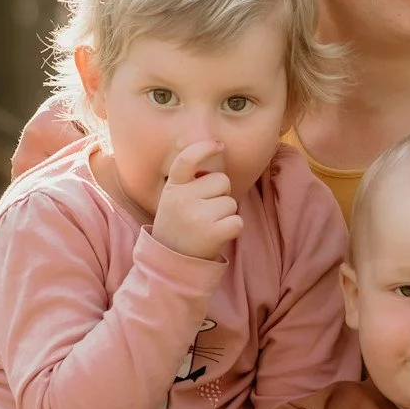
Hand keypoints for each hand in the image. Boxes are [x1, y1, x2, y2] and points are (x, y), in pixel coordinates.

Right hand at [151, 140, 242, 260]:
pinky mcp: (211, 233)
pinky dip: (233, 228)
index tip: (219, 145)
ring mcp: (196, 216)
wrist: (172, 263)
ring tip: (208, 226)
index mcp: (172, 188)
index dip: (203, 148)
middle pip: (221, 181)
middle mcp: (181, 199)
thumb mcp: (173, 200)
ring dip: (226, 214)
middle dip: (220, 195)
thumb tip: (216, 157)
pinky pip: (237, 221)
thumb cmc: (179, 227)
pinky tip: (218, 236)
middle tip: (205, 213)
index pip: (186, 159)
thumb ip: (189, 183)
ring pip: (231, 202)